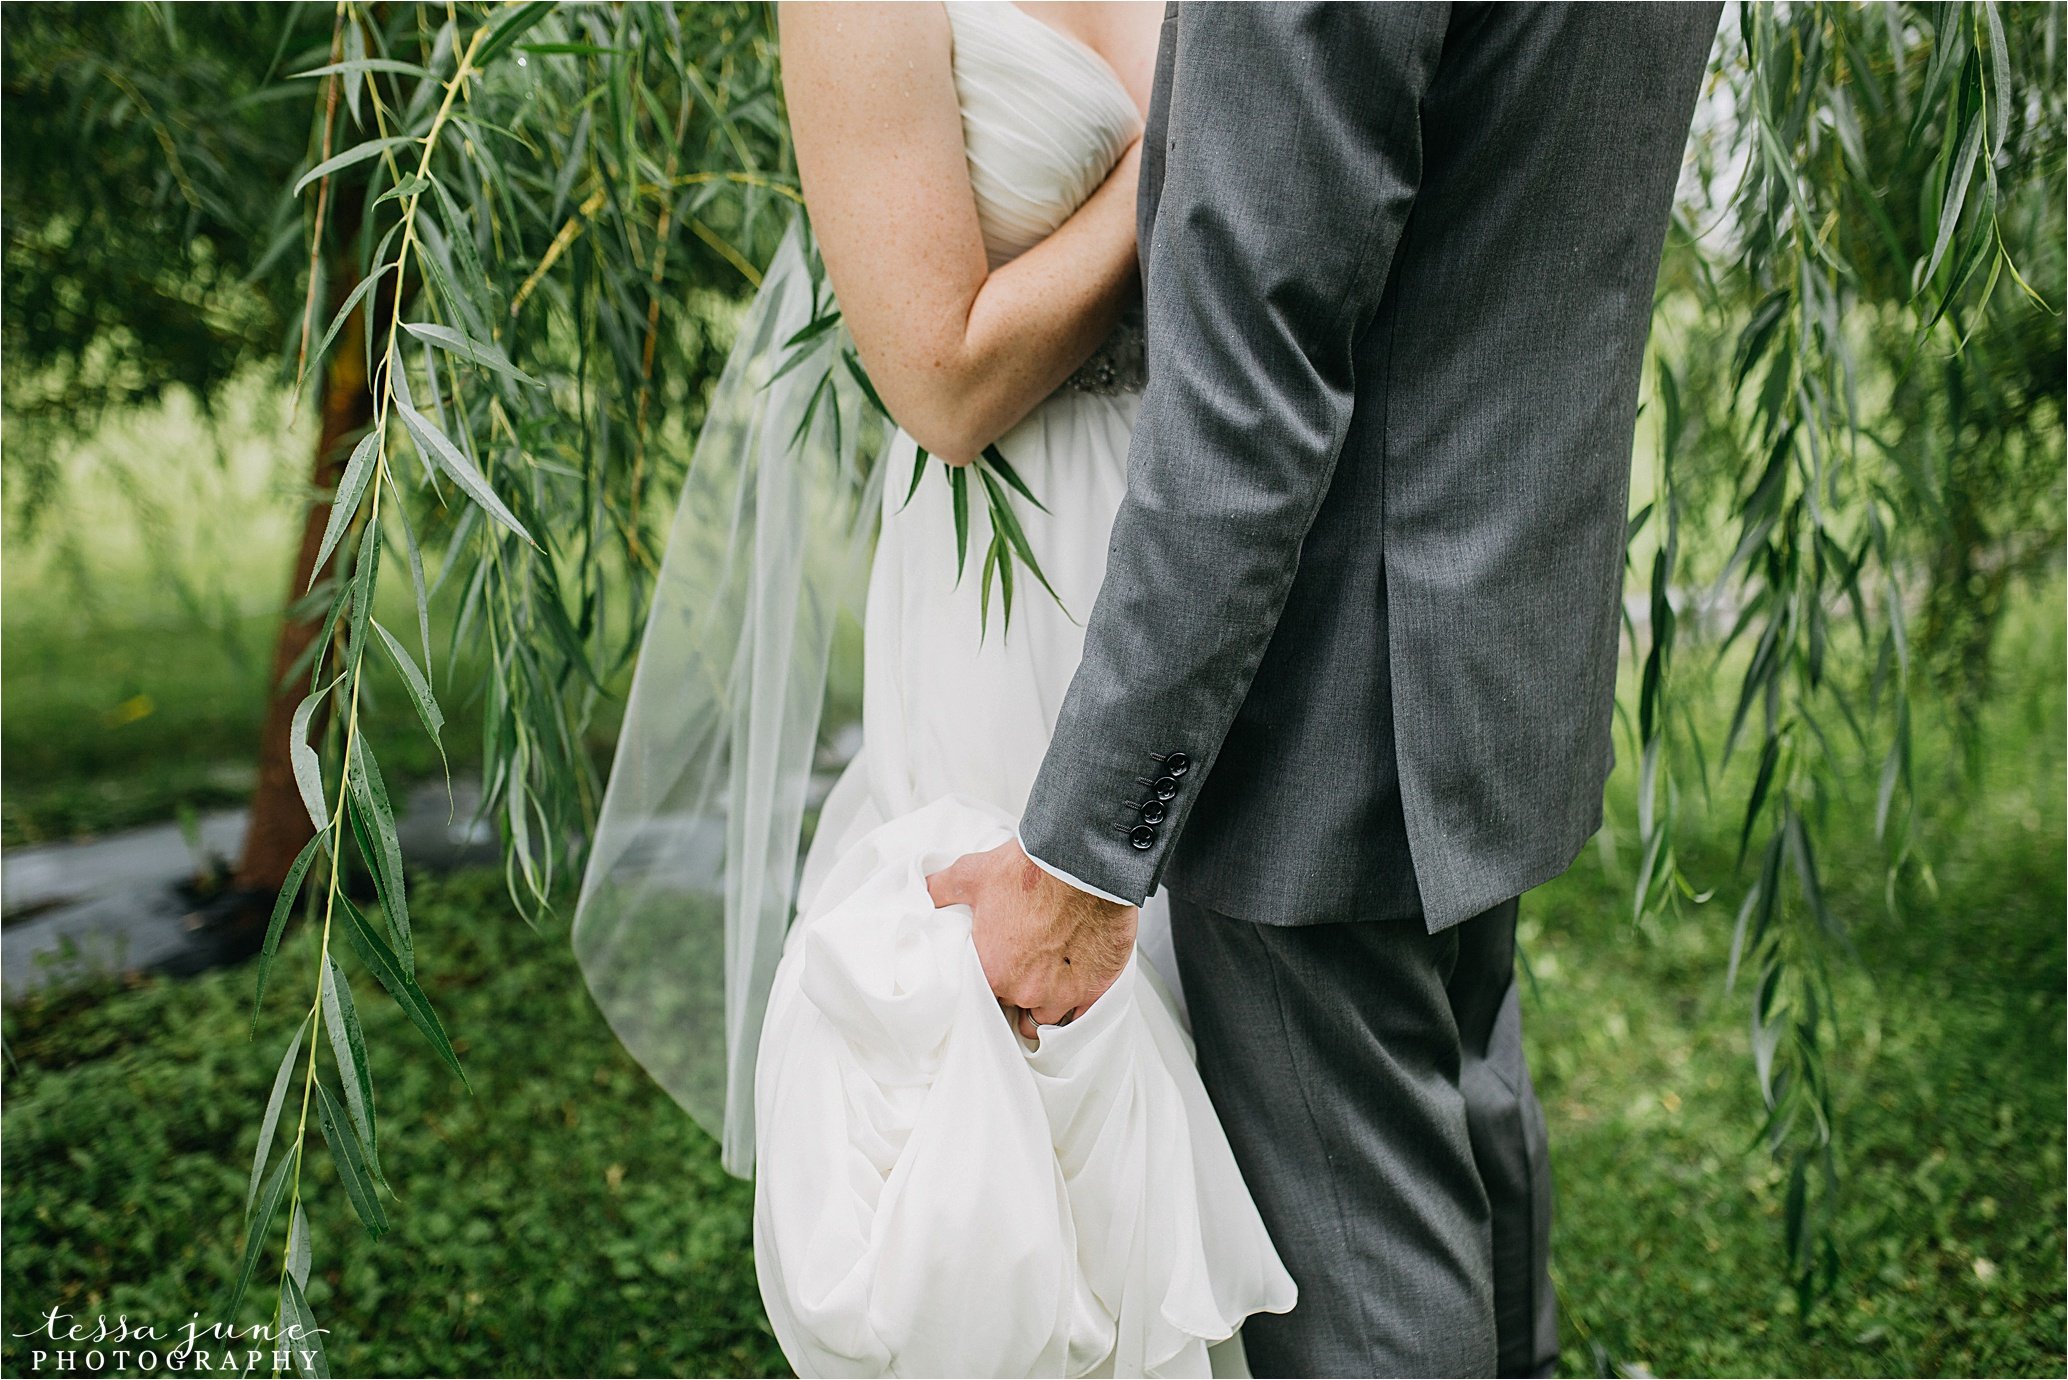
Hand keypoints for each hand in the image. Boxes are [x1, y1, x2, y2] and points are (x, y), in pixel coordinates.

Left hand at [926, 838, 1137, 1040]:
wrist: (1084, 864)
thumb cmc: (1029, 870)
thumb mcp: (972, 875)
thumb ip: (942, 889)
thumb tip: (923, 891)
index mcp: (992, 971)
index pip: (984, 993)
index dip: (992, 978)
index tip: (1000, 965)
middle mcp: (1025, 990)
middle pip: (1016, 1002)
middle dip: (1019, 986)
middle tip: (1027, 962)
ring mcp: (1062, 994)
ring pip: (1048, 1015)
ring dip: (1048, 1000)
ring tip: (1052, 977)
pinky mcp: (1095, 989)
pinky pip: (1082, 1016)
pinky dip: (1078, 1004)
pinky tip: (1076, 987)